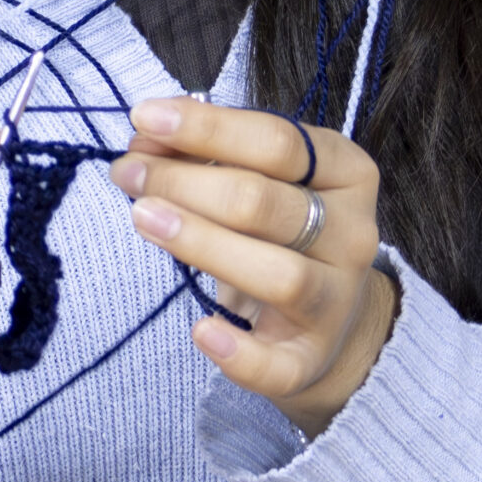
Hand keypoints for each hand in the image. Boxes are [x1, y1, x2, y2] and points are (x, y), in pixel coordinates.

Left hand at [112, 99, 395, 439]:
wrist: (326, 314)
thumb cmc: (280, 227)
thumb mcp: (259, 175)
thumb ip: (207, 149)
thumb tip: (147, 132)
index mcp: (346, 173)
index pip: (278, 141)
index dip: (207, 126)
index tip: (144, 116)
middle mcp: (353, 235)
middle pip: (265, 203)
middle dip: (185, 182)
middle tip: (128, 173)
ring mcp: (337, 301)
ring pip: (278, 275)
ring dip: (203, 244)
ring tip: (143, 219)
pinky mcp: (312, 358)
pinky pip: (279, 365)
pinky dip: (239, 351)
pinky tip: (200, 331)